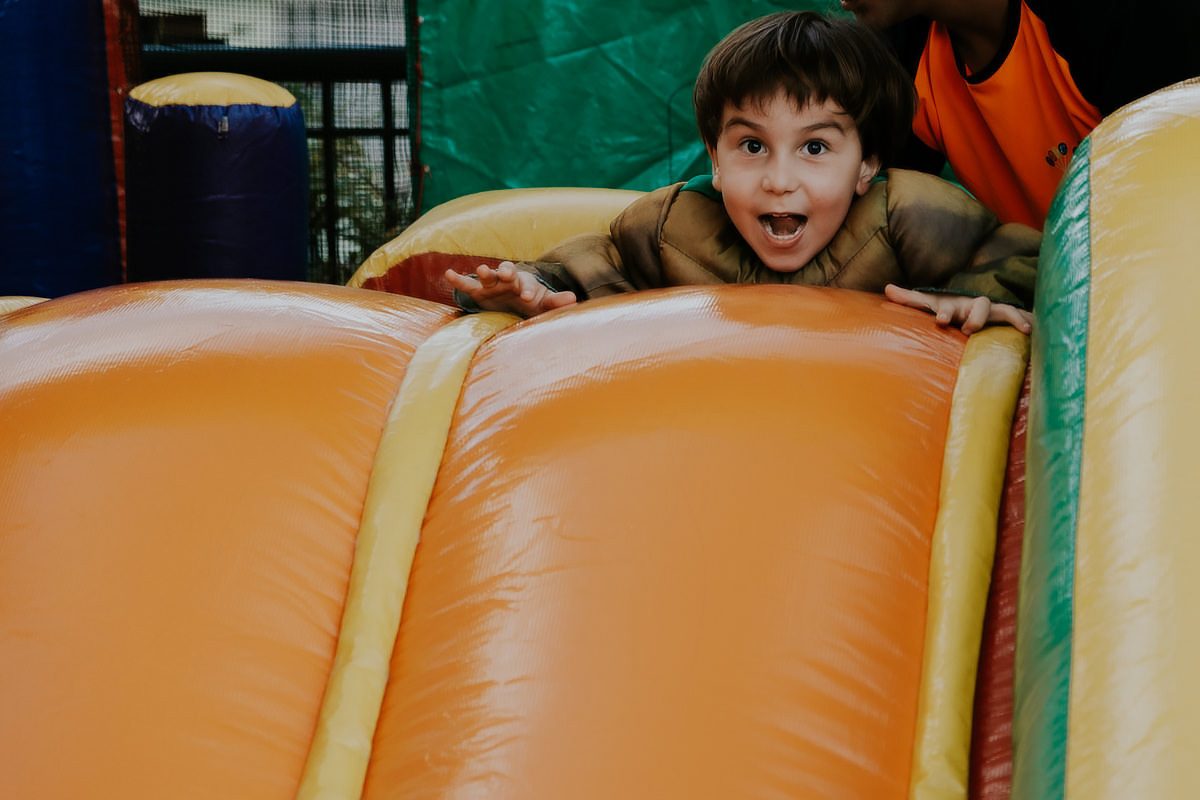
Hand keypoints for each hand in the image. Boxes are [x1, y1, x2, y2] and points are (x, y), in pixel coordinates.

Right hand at [445, 262, 576, 317]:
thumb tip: (574, 299)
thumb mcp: (542, 304)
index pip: (525, 282)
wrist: (512, 304)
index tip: (526, 297)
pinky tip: (448, 274)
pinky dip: (458, 279)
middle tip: (507, 275)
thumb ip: (555, 302)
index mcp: (524, 282)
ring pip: (487, 276)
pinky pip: (467, 285)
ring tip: (481, 270)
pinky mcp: (478, 292)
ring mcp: (492, 285)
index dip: (526, 289)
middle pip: (507, 272)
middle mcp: (507, 280)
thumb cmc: (529, 302)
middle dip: (507, 273)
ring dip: (485, 272)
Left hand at [884, 284, 1031, 334]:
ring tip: (1022, 328)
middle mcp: (970, 305)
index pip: (946, 305)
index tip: (941, 320)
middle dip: (976, 316)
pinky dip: (1023, 320)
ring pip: (1000, 309)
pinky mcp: (1000, 318)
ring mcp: (986, 311)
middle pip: (978, 304)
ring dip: (1009, 317)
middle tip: (969, 329)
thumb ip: (908, 299)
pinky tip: (1031, 330)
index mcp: (950, 304)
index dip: (944, 311)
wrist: (962, 306)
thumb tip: (887, 288)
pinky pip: (1014, 316)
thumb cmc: (942, 308)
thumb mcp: (925, 304)